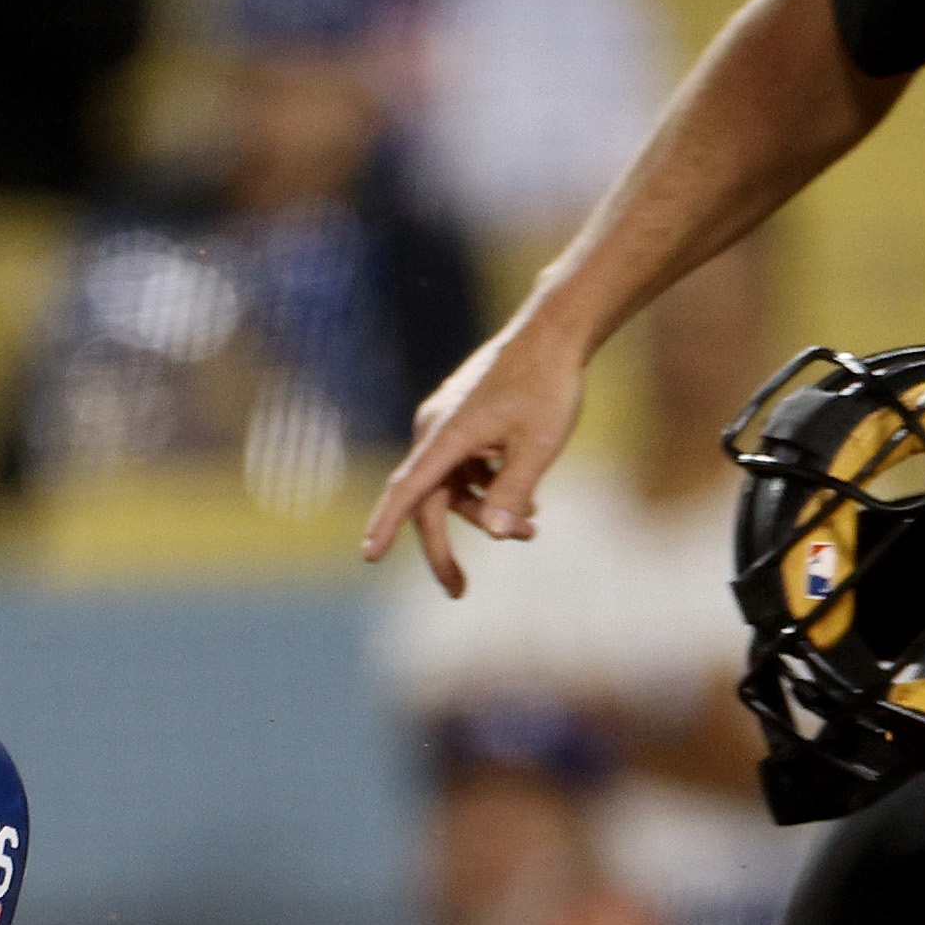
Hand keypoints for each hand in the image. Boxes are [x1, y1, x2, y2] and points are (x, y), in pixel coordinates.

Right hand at [358, 321, 590, 595]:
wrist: (555, 332)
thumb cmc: (548, 386)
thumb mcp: (538, 446)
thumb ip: (513, 493)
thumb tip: (496, 536)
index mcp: (447, 436)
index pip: (408, 489)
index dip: (386, 525)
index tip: (369, 556)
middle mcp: (436, 430)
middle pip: (430, 502)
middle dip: (445, 547)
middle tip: (459, 592)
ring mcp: (449, 425)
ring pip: (455, 487)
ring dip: (486, 513)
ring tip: (532, 529)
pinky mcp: (465, 421)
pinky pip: (467, 468)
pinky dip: (491, 488)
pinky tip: (529, 502)